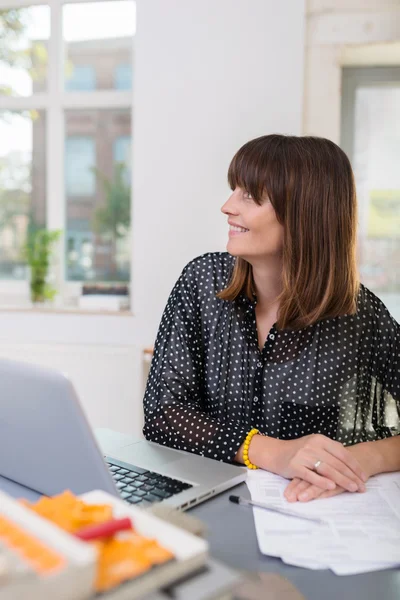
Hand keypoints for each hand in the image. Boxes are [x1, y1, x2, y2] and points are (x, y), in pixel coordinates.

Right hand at [251, 433, 367, 492]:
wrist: (275, 452)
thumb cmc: (297, 451)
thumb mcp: (314, 446)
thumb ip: (329, 451)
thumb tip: (350, 461)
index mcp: (320, 439)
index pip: (342, 452)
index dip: (354, 465)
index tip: (364, 476)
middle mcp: (313, 445)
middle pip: (337, 462)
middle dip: (351, 475)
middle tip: (362, 486)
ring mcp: (303, 455)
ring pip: (327, 469)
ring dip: (342, 480)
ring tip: (352, 488)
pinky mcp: (295, 466)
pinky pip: (311, 475)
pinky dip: (322, 481)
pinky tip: (332, 487)